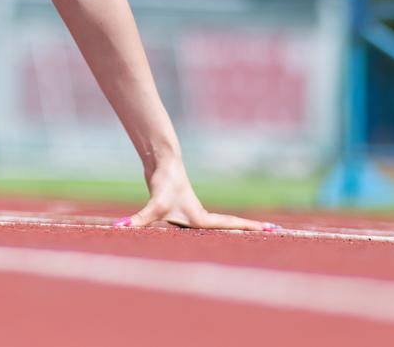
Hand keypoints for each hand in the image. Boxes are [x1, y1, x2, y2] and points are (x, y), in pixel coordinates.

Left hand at [115, 163, 280, 231]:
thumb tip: (122, 228)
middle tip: (272, 234)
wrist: (160, 160)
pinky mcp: (180, 209)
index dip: (248, 230)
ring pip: (215, 226)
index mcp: (200, 217)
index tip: (271, 231)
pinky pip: (199, 223)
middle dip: (247, 232)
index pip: (229, 226)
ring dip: (233, 230)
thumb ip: (140, 219)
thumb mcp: (154, 205)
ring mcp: (190, 212)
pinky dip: (212, 227)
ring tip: (253, 234)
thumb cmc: (162, 182)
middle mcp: (198, 216)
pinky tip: (208, 233)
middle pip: (228, 227)